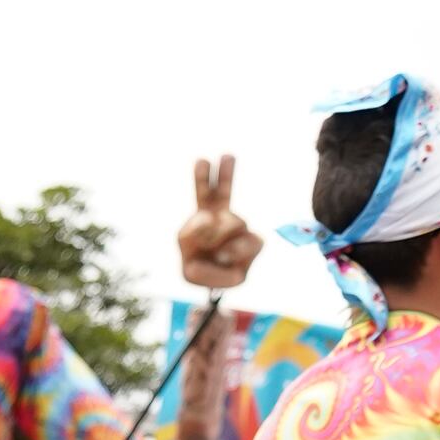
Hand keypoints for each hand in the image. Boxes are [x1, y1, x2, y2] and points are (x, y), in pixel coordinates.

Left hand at [177, 153, 259, 294]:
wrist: (215, 284)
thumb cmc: (198, 266)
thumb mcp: (186, 254)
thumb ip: (194, 238)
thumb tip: (220, 236)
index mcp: (206, 214)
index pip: (206, 192)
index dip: (204, 177)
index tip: (203, 161)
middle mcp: (224, 217)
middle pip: (226, 192)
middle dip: (227, 174)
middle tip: (227, 155)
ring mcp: (240, 230)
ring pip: (234, 221)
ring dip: (218, 236)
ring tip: (214, 252)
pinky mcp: (254, 243)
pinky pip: (249, 241)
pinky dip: (234, 249)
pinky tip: (224, 256)